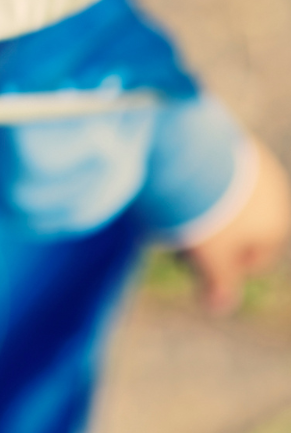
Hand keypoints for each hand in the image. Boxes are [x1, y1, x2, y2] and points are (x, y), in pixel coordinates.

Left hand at [183, 139, 290, 313]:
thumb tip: (218, 307)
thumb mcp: (210, 256)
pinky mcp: (228, 136)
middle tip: (171, 233)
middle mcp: (273, 192)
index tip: (183, 259)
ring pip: (227, 196)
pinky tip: (170, 178)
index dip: (218, 267)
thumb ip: (218, 284)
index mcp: (277, 223)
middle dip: (209, 235)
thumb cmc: (204, 209)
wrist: (188, 145)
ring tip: (167, 205)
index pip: (253, 259)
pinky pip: (214, 168)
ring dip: (202, 205)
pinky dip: (197, 178)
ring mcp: (253, 160)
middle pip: (240, 226)